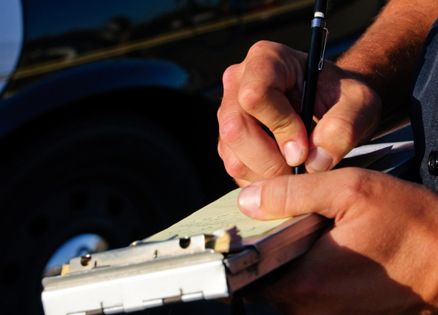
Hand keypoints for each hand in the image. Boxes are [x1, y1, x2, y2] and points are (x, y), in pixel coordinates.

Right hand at [217, 41, 380, 185]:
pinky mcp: (227, 141)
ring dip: (268, 176)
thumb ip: (344, 127)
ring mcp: (228, 114)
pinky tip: (284, 171)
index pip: (255, 95)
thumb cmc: (341, 98)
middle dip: (271, 160)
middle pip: (236, 130)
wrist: (330, 106)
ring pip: (234, 157)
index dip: (280, 126)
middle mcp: (237, 83)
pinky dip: (262, 182)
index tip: (305, 147)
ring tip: (297, 170)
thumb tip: (314, 162)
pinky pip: (236, 170)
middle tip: (302, 168)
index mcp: (265, 60)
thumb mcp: (359, 104)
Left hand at [237, 168, 437, 313]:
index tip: (247, 222)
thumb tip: (248, 200)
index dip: (243, 243)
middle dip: (267, 245)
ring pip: (285, 282)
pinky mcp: (340, 311)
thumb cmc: (411, 225)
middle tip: (282, 216)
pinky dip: (306, 265)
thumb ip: (292, 193)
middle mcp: (311, 308)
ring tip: (306, 227)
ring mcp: (326, 314)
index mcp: (306, 282)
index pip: (247, 270)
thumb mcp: (350, 190)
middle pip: (264, 276)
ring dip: (288, 255)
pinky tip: (323, 242)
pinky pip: (307, 288)